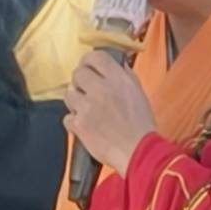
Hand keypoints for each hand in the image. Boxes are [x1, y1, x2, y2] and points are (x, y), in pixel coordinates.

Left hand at [65, 51, 156, 173]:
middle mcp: (100, 89)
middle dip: (81, 82)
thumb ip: (126, 76)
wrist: (138, 152)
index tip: (89, 67)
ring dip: (76, 101)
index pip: (95, 57)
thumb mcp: (139, 94)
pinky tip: (85, 126)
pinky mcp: (79, 125)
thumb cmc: (142, 125)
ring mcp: (87, 108)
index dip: (89, 61)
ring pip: (69, 95)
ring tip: (86, 110)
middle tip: (87, 91)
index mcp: (117, 79)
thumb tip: (117, 65)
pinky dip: (74, 122)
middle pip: (78, 74)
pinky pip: (68, 117)